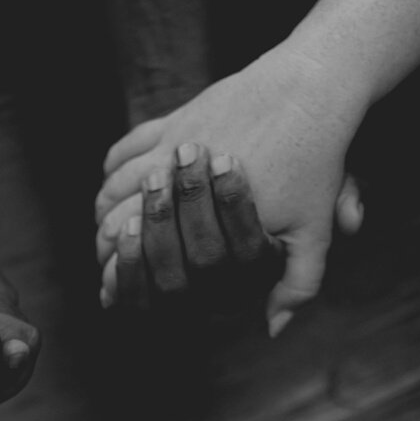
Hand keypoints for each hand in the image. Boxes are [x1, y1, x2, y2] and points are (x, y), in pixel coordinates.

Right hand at [94, 47, 366, 332]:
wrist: (311, 90)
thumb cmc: (316, 164)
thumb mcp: (314, 231)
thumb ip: (297, 284)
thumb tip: (271, 329)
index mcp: (206, 210)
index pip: (147, 244)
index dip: (126, 268)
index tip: (116, 284)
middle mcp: (179, 173)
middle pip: (118, 210)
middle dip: (107, 239)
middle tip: (104, 258)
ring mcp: (173, 140)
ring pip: (118, 177)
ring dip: (104, 204)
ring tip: (104, 224)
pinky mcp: (180, 114)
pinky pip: (131, 143)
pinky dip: (114, 166)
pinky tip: (111, 179)